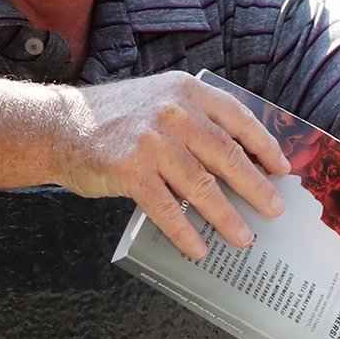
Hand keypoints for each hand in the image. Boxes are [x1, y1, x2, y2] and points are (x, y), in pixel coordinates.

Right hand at [53, 72, 290, 258]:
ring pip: (202, 185)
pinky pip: (166, 207)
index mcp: (185, 91)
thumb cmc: (113, 118)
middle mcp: (173, 111)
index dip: (263, 144)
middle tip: (274, 209)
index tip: (281, 168)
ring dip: (226, 216)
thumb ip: (192, 119)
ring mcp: (152, 140)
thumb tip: (235, 160)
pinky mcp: (130, 169)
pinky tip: (198, 247)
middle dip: (255, 186)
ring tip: (244, 237)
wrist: (58, 125)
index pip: (237, 117)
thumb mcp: (157, 100)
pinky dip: (185, 231)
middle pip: (226, 154)